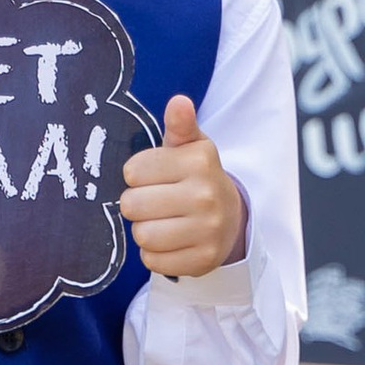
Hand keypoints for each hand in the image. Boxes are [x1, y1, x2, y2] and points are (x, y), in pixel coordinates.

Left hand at [120, 93, 246, 280]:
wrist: (231, 217)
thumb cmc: (198, 177)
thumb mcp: (190, 147)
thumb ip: (179, 125)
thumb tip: (179, 102)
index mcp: (199, 161)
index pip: (133, 171)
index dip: (137, 175)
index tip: (153, 176)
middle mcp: (206, 196)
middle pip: (133, 205)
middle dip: (137, 204)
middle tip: (155, 201)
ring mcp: (207, 231)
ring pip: (142, 235)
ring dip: (145, 230)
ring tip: (162, 221)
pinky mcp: (203, 261)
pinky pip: (153, 261)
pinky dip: (155, 254)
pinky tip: (171, 241)